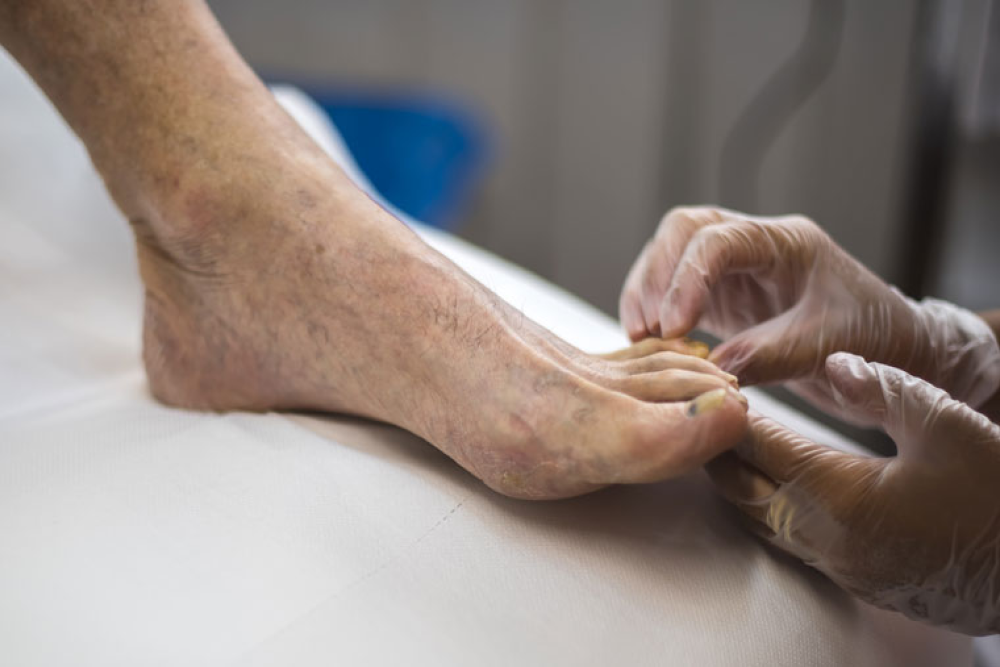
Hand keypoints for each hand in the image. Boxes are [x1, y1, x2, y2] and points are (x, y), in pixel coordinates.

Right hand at [618, 207, 999, 422]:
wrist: (893, 353)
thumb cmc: (876, 338)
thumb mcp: (831, 345)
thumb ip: (773, 354)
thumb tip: (713, 368)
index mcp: (786, 242)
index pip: (718, 239)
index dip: (686, 278)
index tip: (672, 326)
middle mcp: (753, 247)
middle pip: (683, 232)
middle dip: (656, 276)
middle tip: (647, 328)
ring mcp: (734, 272)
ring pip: (670, 258)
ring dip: (647, 294)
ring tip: (640, 339)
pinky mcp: (723, 300)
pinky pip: (674, 295)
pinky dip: (654, 315)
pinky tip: (648, 344)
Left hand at [708, 353, 999, 634]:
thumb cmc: (994, 494)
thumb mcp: (948, 424)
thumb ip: (884, 388)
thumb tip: (833, 362)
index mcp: (838, 492)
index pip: (759, 446)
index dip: (731, 414)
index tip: (714, 385)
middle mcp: (822, 535)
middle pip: (740, 486)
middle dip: (719, 448)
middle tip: (708, 411)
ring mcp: (832, 562)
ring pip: (754, 518)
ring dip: (736, 479)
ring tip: (728, 442)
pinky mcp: (846, 578)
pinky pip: (780, 539)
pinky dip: (761, 507)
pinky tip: (767, 483)